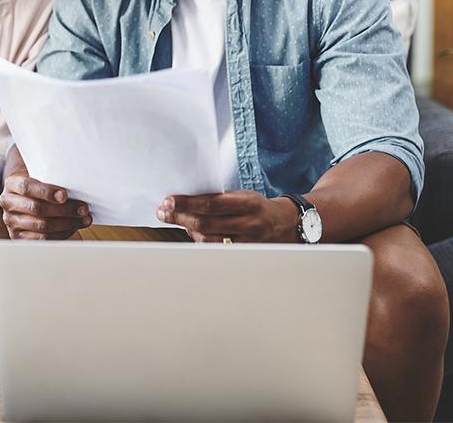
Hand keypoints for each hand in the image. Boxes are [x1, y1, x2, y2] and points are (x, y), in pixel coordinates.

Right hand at [0, 149, 90, 239]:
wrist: (25, 196)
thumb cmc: (38, 182)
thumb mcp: (39, 173)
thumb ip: (50, 174)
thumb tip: (75, 174)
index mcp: (11, 183)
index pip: (27, 187)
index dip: (46, 192)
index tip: (65, 195)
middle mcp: (8, 203)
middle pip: (37, 209)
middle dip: (64, 210)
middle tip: (83, 208)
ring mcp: (12, 222)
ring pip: (42, 227)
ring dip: (67, 224)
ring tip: (84, 219)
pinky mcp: (19, 237)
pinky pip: (43, 239)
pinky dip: (61, 234)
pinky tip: (74, 227)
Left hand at [156, 191, 299, 243]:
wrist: (289, 225)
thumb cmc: (260, 207)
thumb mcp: (245, 196)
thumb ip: (220, 199)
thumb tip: (187, 201)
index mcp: (249, 203)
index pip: (212, 204)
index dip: (187, 203)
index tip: (168, 201)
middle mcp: (249, 224)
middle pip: (206, 223)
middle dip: (180, 217)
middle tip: (163, 212)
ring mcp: (247, 243)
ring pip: (208, 239)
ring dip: (187, 229)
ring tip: (174, 219)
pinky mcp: (244, 255)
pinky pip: (216, 249)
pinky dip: (200, 239)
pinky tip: (192, 231)